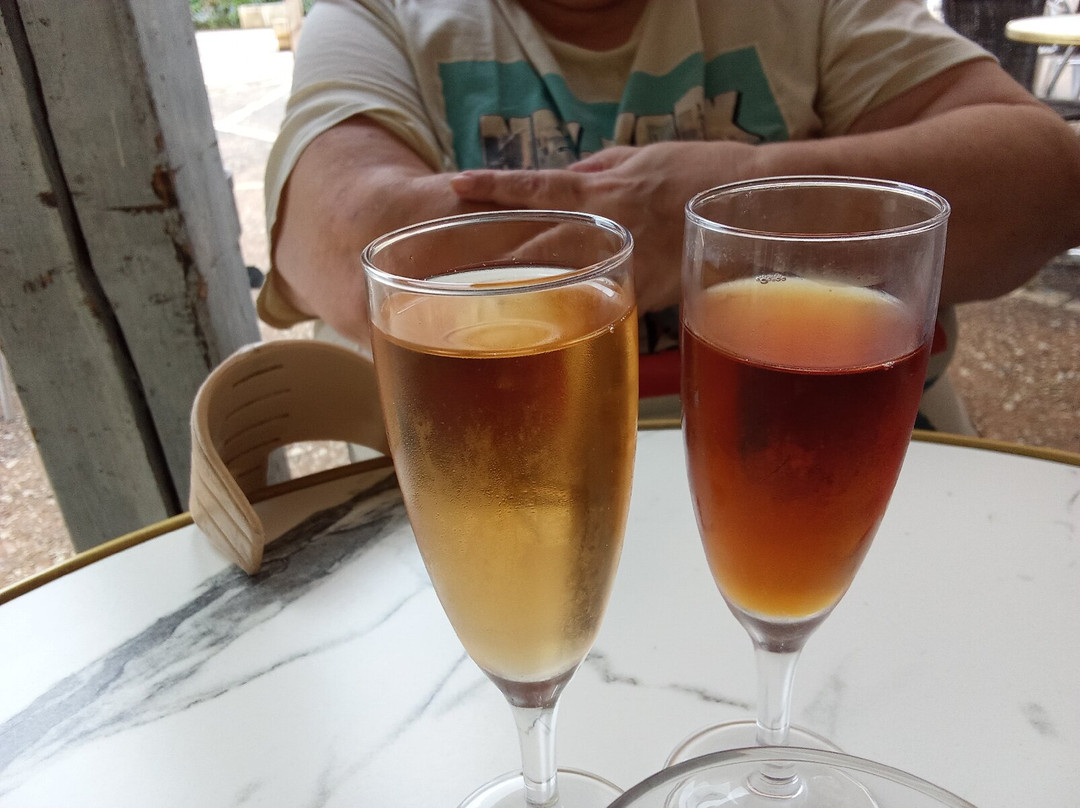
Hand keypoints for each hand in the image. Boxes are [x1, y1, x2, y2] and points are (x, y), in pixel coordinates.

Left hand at [450, 141, 759, 312]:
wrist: (758, 206)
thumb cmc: (703, 173)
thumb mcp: (645, 157)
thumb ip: (600, 171)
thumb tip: (565, 178)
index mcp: (604, 190)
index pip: (536, 185)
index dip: (493, 185)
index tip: (454, 183)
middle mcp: (608, 227)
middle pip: (537, 245)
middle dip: (495, 261)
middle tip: (454, 274)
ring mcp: (626, 264)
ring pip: (566, 281)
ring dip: (531, 291)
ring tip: (494, 304)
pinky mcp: (648, 296)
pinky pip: (606, 303)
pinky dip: (583, 310)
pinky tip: (562, 324)